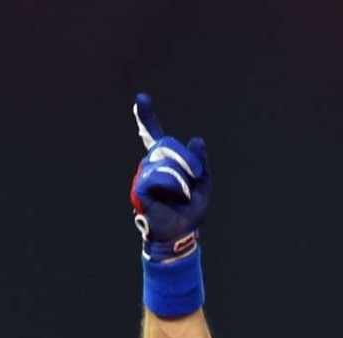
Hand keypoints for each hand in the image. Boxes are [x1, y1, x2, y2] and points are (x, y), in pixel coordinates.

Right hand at [130, 93, 209, 261]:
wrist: (182, 234)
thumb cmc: (190, 210)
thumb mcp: (202, 183)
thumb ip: (200, 163)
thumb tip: (197, 141)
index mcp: (164, 161)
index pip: (153, 135)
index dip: (146, 117)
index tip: (141, 99)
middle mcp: (150, 164)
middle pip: (166, 143)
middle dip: (186, 157)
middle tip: (197, 173)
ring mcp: (143, 175)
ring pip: (166, 161)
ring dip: (183, 178)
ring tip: (184, 195)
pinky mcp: (140, 188)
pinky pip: (161, 176)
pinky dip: (176, 185)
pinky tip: (177, 196)